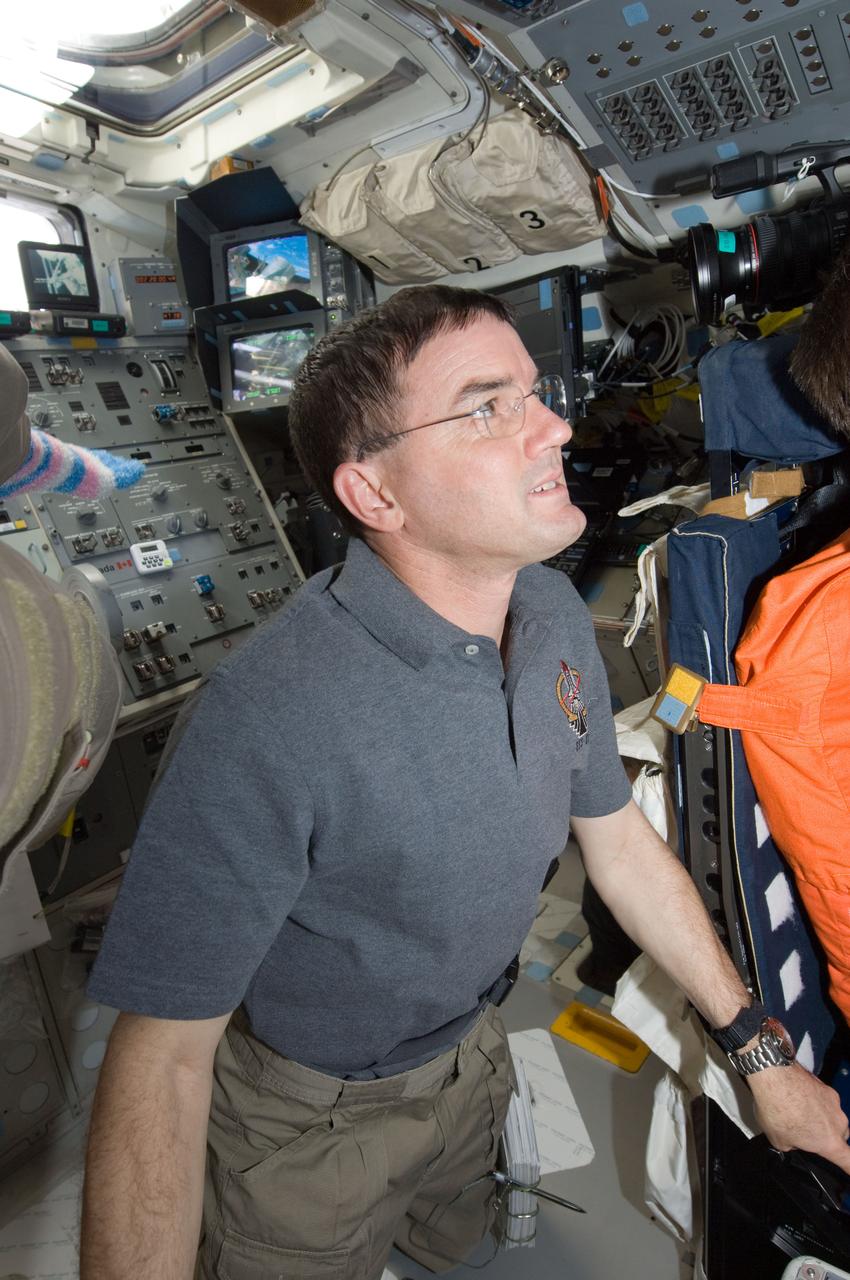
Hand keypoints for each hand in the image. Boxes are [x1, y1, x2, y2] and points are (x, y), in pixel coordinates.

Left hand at [748, 1061, 849, 1175]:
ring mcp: (833, 1103)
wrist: (775, 1077)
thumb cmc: (778, 1110)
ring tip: (796, 1113)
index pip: (849, 1162)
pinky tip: (796, 1099)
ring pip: (832, 1117)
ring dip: (820, 1118)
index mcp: (830, 1142)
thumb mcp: (779, 1141)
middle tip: (805, 1134)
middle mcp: (838, 1123)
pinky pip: (824, 1100)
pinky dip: (814, 1102)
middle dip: (826, 1137)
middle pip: (840, 1136)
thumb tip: (793, 1140)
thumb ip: (792, 1146)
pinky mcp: (825, 1087)